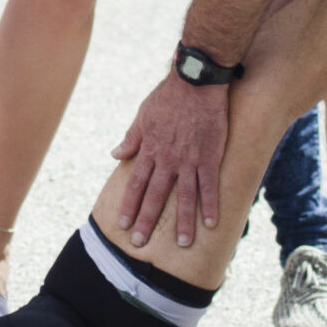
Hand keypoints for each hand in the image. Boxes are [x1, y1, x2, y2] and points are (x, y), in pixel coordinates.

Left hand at [111, 75, 229, 248]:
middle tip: (140, 243)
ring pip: (184, 196)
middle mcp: (167, 159)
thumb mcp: (142, 115)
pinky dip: (210, 205)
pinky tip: (210, 224)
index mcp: (149, 150)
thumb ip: (131, 138)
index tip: (122, 223)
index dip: (129, 204)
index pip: (136, 183)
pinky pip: (210, 185)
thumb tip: (115, 153)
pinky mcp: (209, 156)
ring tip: (182, 243)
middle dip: (147, 220)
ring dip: (183, 222)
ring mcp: (189, 160)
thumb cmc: (167, 96)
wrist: (194, 82)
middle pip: (155, 195)